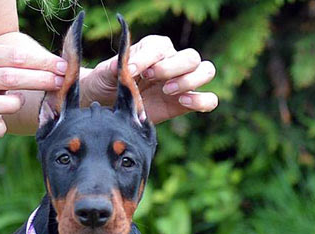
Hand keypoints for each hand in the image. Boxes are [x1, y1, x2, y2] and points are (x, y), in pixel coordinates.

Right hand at [0, 42, 66, 142]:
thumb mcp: (9, 57)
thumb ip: (32, 60)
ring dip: (14, 104)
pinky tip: (4, 124)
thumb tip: (66, 66)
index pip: (15, 56)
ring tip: (22, 99)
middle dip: (40, 80)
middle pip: (8, 78)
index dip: (43, 62)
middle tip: (60, 83)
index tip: (63, 68)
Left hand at [80, 35, 217, 122]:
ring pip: (206, 71)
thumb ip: (112, 69)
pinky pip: (209, 100)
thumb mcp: (105, 75)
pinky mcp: (185, 104)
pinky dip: (201, 101)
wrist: (111, 105)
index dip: (147, 59)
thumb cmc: (109, 84)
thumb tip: (119, 66)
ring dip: (189, 80)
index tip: (131, 72)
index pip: (161, 48)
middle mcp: (173, 62)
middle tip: (152, 79)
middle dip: (172, 68)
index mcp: (154, 48)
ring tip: (166, 91)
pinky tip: (183, 102)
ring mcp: (183, 83)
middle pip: (191, 56)